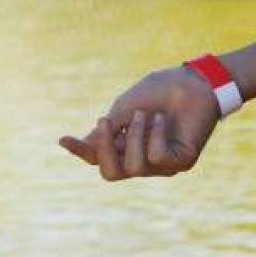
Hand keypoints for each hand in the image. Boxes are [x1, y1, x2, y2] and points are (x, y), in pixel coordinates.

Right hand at [58, 65, 221, 179]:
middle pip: (110, 174)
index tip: (63, 139)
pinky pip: (158, 156)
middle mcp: (141, 160)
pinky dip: (155, 135)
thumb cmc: (158, 92)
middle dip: (104, 150)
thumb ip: (108, 130)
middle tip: (106, 121)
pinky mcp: (181, 161)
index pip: (98, 158)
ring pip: (134, 166)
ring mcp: (161, 164)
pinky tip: (160, 119)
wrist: (192, 82)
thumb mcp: (125, 109)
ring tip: (143, 114)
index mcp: (124, 146)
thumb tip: (84, 145)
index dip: (81, 151)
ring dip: (134, 136)